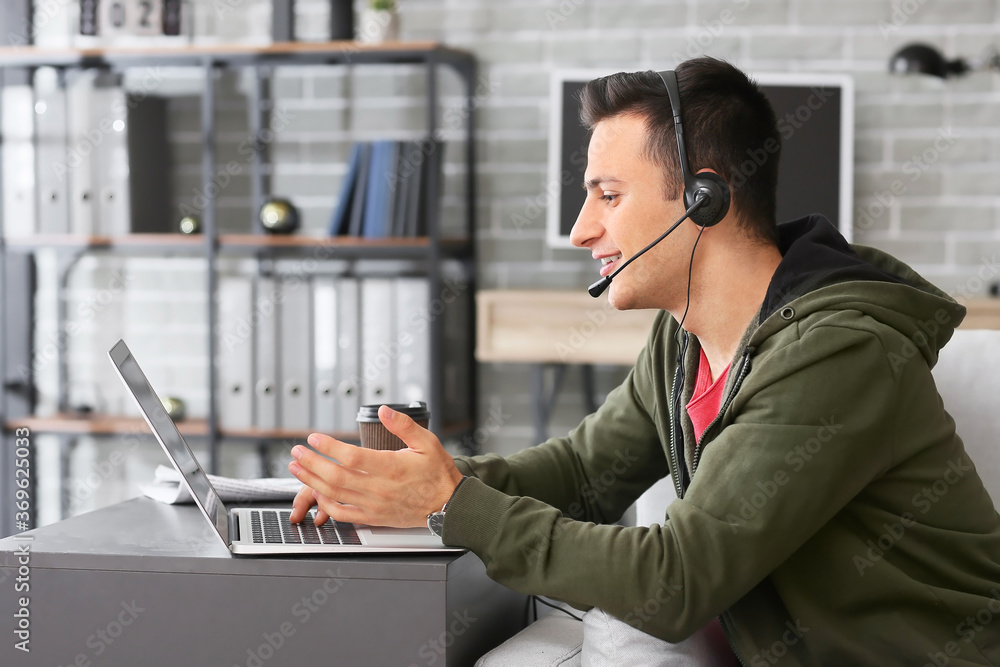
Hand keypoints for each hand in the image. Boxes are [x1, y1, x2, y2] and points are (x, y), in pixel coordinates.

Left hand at [287, 405, 463, 527]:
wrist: (448, 505)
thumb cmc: (438, 473)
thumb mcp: (427, 442)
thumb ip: (404, 425)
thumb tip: (384, 410)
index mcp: (392, 467)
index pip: (351, 456)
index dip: (328, 446)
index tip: (314, 438)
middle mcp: (380, 488)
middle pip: (336, 476)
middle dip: (311, 462)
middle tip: (296, 451)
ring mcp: (375, 505)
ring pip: (335, 494)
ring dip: (311, 480)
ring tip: (297, 468)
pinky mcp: (374, 517)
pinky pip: (343, 514)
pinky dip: (325, 504)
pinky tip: (316, 492)